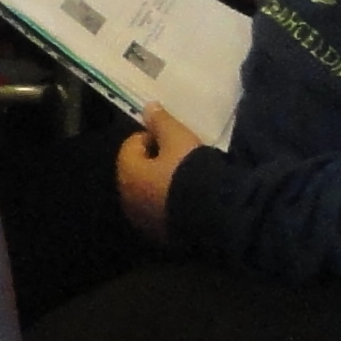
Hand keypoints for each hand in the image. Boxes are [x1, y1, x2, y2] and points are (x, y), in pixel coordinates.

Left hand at [114, 109, 202, 241]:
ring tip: (187, 176)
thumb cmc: (190, 170)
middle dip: (155, 160)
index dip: (152, 136)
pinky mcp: (161, 234)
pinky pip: (161, 210)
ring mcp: (143, 219)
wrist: (213, 214)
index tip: (173, 137)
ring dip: (162, 182)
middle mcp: (128, 198)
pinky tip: (190, 197)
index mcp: (128, 173)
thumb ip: (161, 122)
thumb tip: (147, 107)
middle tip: (181, 155)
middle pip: (137, 171)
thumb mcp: (178, 138)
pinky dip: (170, 201)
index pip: (131, 145)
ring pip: (148, 192)